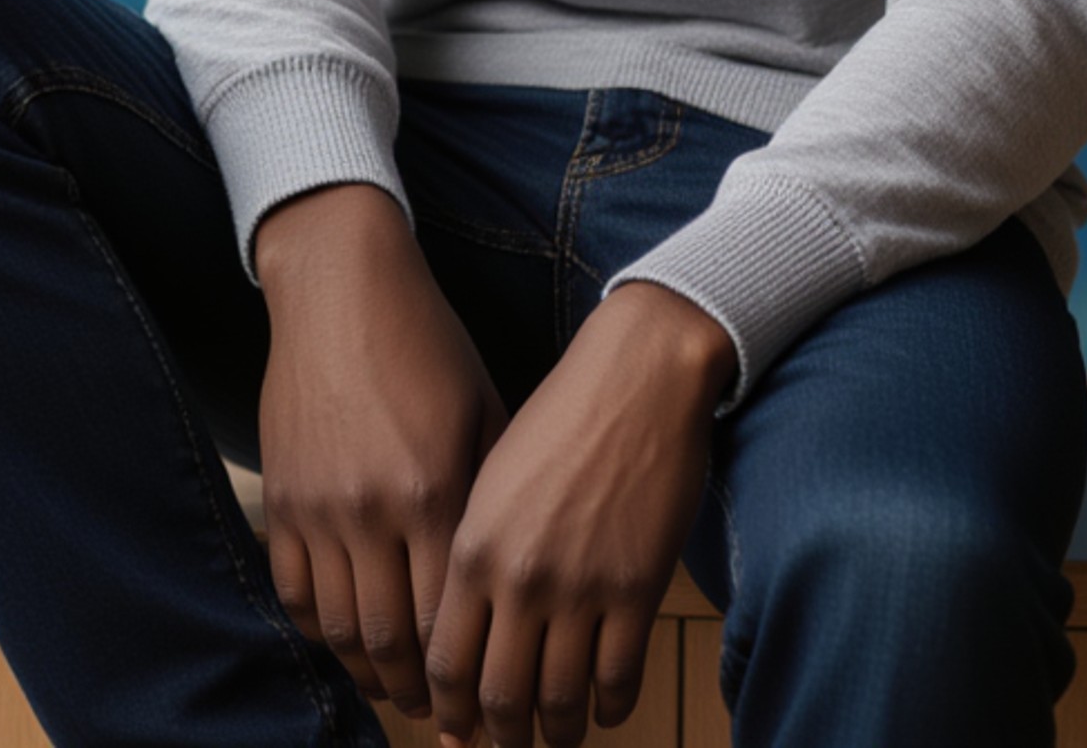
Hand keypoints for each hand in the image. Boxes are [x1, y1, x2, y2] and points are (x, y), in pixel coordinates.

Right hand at [255, 183, 508, 721]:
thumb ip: (491, 493)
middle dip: (420, 694)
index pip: (450, 618)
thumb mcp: (482, 409)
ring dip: (370, 674)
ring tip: (398, 693)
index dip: (467, 673)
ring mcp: (320, 506)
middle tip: (442, 717)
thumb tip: (510, 574)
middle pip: (392, 641)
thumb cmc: (428, 343)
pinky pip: (294, 592)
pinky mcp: (283, 496)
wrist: (342, 288)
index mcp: (435, 489)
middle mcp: (373, 509)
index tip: (483, 702)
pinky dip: (319, 632)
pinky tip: (347, 644)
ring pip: (340, 630)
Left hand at [425, 282, 736, 747]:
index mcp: (473, 547)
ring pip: (560, 700)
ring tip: (560, 739)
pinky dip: (609, 708)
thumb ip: (475, 552)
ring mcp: (581, 586)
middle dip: (503, 738)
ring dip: (558, 735)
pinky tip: (607, 708)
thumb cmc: (561, 416)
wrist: (638, 374)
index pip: (447, 664)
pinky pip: (618, 678)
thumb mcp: (493, 476)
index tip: (459, 734)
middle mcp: (520, 576)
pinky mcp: (638, 588)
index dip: (452, 714)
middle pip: (500, 697)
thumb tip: (463, 634)